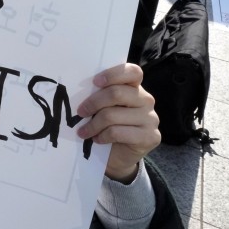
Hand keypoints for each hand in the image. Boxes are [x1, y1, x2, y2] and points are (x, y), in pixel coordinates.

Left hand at [76, 63, 159, 182]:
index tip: (94, 82)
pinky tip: (97, 139)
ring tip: (83, 132)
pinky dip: (102, 136)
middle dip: (93, 103)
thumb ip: (99, 96)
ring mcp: (151, 119)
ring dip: (93, 124)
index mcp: (135, 87)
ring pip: (113, 115)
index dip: (113, 74)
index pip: (132, 71)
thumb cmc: (108, 126)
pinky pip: (118, 132)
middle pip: (116, 93)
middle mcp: (146, 100)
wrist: (119, 157)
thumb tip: (78, 89)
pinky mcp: (150, 137)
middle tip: (80, 112)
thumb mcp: (103, 107)